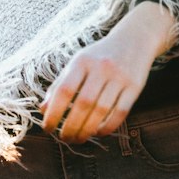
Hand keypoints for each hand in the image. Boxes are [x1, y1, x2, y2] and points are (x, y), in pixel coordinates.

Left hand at [40, 1, 178, 143]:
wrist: (134, 39)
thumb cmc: (99, 56)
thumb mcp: (77, 63)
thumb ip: (60, 84)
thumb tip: (44, 109)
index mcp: (82, 61)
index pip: (64, 91)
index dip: (54, 112)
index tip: (47, 128)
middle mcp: (101, 68)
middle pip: (83, 104)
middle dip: (71, 126)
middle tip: (65, 139)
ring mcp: (120, 77)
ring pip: (102, 110)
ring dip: (88, 129)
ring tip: (79, 138)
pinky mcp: (135, 86)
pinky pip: (120, 112)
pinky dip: (108, 126)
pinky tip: (98, 132)